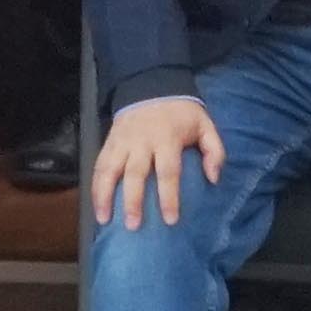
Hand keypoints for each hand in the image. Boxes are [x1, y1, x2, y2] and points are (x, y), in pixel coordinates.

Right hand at [88, 94, 225, 230]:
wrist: (152, 84)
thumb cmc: (181, 113)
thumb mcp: (205, 125)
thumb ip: (214, 151)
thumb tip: (214, 178)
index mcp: (167, 138)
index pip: (168, 171)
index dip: (169, 196)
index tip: (170, 220)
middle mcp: (142, 141)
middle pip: (135, 174)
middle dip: (133, 201)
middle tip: (133, 226)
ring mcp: (122, 141)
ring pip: (110, 170)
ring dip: (105, 195)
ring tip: (103, 220)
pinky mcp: (109, 142)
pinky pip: (99, 165)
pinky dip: (95, 186)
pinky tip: (96, 206)